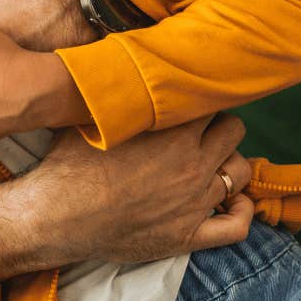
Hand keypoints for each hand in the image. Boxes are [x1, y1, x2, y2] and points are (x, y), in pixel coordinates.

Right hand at [24, 113, 255, 267]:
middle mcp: (192, 164)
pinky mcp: (188, 236)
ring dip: (229, 164)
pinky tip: (234, 202)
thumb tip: (118, 64)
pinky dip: (243, 212)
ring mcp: (195, 202)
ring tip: (212, 163)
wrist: (57, 218)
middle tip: (200, 132)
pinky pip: (237, 226)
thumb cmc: (69, 165)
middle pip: (234, 131)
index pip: (209, 102)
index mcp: (174, 132)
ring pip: (240, 173)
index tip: (187, 106)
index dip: (199, 102)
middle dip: (220, 127)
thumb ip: (117, 93)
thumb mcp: (92, 116)